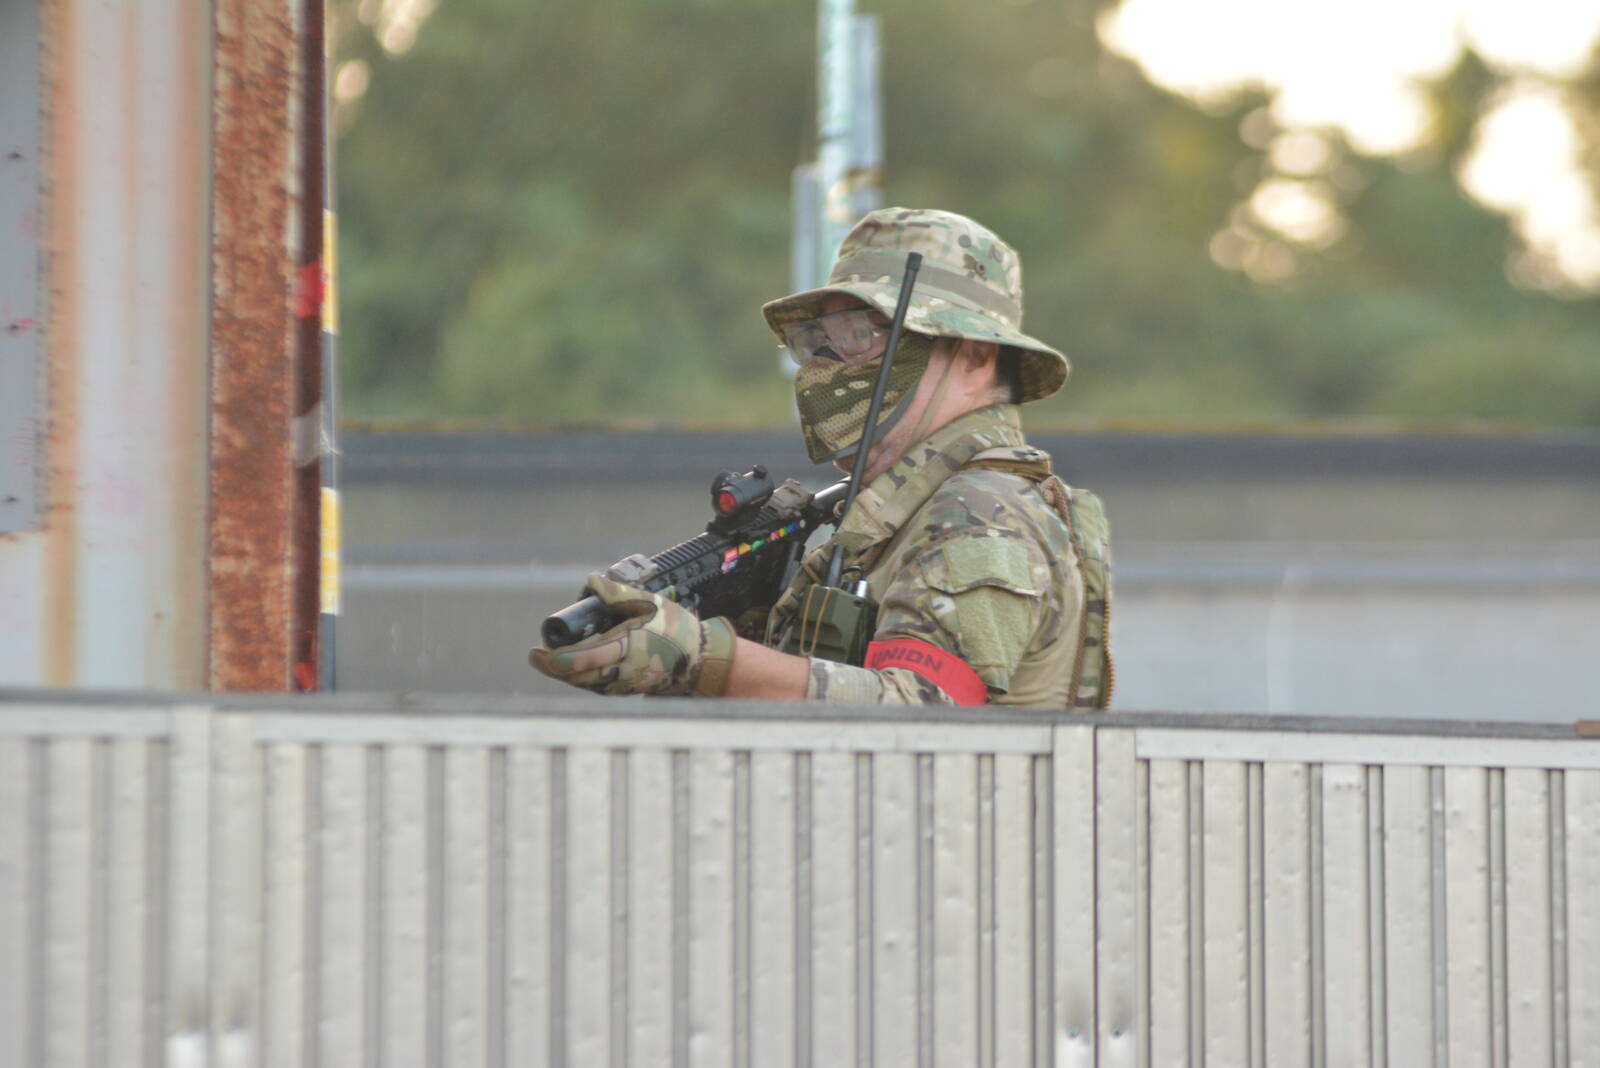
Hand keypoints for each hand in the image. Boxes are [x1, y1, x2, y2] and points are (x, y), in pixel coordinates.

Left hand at [529, 573, 736, 695]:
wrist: (700, 660)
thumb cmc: (677, 629)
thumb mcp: (650, 604)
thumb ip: (619, 594)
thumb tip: (591, 582)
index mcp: (626, 647)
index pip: (581, 659)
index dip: (553, 659)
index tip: (536, 652)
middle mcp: (622, 671)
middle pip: (576, 676)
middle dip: (552, 668)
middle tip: (537, 656)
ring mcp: (624, 685)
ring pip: (585, 684)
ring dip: (565, 674)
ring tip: (551, 661)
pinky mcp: (627, 690)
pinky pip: (597, 687)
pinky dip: (582, 678)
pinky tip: (576, 668)